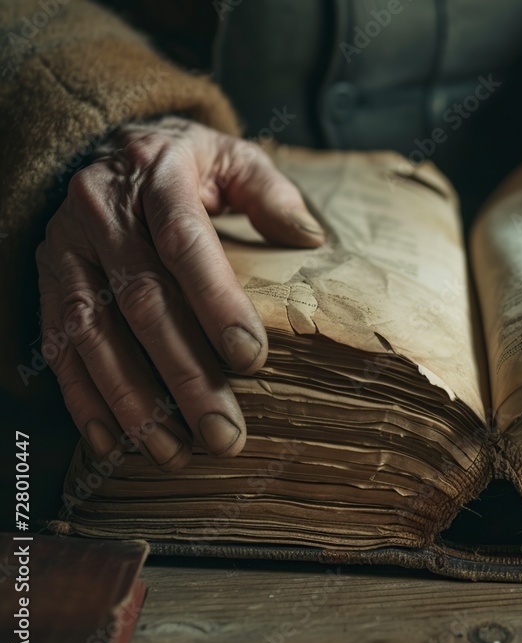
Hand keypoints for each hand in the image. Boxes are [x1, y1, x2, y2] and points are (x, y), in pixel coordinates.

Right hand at [35, 117, 324, 469]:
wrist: (111, 145)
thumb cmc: (189, 163)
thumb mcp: (234, 156)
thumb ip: (270, 192)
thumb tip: (309, 238)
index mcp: (157, 173)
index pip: (184, 240)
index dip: (215, 301)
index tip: (251, 359)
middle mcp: (101, 210)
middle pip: (142, 300)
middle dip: (184, 373)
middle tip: (222, 431)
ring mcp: (65, 248)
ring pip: (93, 333)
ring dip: (133, 401)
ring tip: (175, 452)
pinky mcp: (47, 280)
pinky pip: (58, 346)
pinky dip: (83, 398)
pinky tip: (112, 443)